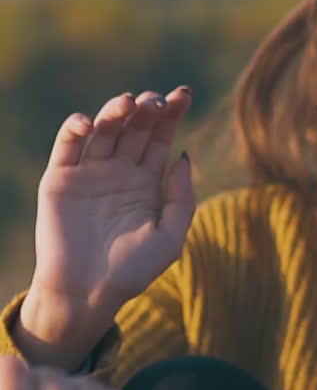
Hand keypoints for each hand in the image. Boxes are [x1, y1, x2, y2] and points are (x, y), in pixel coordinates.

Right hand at [20, 88, 193, 364]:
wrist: (86, 294)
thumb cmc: (131, 271)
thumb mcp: (169, 238)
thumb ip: (181, 199)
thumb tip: (184, 155)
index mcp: (147, 182)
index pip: (160, 137)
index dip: (171, 113)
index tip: (183, 94)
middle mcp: (119, 171)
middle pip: (135, 127)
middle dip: (146, 108)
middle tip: (154, 101)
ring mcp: (89, 173)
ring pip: (104, 128)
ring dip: (115, 110)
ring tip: (129, 103)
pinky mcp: (60, 178)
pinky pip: (67, 145)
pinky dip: (75, 128)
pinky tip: (90, 124)